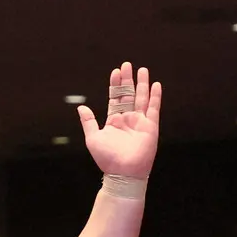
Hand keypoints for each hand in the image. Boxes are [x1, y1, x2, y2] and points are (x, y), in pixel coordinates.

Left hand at [78, 62, 160, 178]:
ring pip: (141, 98)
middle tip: (126, 64)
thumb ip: (88, 122)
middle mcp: (127, 120)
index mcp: (113, 121)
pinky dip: (155, 96)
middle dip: (127, 80)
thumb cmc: (107, 158)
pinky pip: (154, 108)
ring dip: (141, 84)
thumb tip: (81, 107)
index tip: (115, 71)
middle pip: (128, 95)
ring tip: (141, 69)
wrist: (123, 172)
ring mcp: (139, 122)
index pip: (115, 98)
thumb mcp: (92, 138)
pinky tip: (155, 85)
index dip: (115, 85)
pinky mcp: (150, 126)